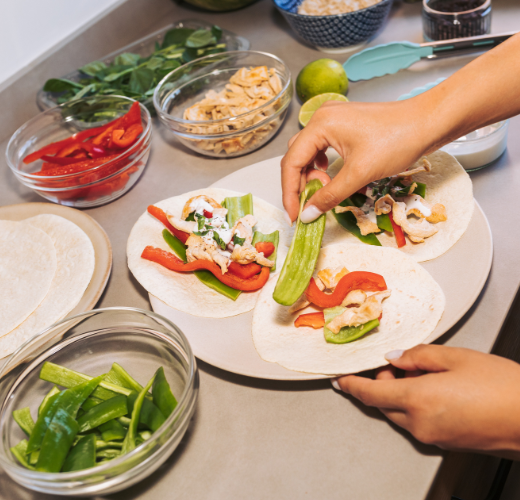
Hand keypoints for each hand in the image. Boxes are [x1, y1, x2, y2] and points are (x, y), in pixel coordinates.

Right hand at [281, 99, 435, 222]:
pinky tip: (330, 176)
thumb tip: (307, 214)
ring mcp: (333, 120)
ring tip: (323, 190)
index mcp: (320, 125)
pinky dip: (322, 166)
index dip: (290, 192)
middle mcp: (322, 118)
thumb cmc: (397, 141)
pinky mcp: (344, 126)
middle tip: (308, 207)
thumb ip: (329, 196)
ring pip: (309, 153)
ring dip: (311, 176)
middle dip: (300, 185)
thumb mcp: (359, 174)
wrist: (429, 123)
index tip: (294, 215)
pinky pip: (322, 148)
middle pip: (297, 157)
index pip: (291, 162)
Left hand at [333, 345, 519, 458]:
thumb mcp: (457, 357)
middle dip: (383, 383)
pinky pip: (418, 423)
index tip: (339, 380)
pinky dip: (416, 406)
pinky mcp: (446, 443)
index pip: (371, 394)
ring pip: (401, 414)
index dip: (351, 386)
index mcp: (418, 400)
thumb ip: (418, 356)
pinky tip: (437, 390)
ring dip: (401, 395)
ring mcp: (434, 437)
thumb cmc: (503, 387)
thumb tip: (395, 358)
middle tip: (400, 363)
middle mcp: (421, 424)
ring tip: (426, 374)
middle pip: (384, 403)